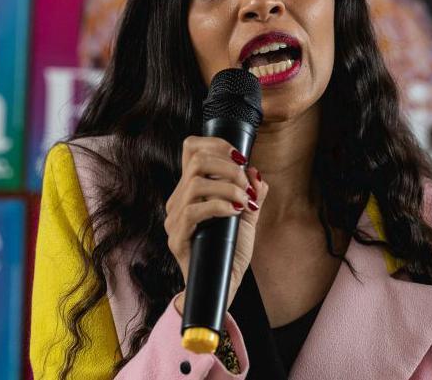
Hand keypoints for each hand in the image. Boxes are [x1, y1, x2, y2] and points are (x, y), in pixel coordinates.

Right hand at [165, 136, 267, 312]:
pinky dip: (219, 206)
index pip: (191, 149)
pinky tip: (235, 212)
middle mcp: (178, 201)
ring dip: (228, 187)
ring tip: (245, 202)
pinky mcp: (177, 238)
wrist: (224, 287)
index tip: (241, 158)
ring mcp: (175, 220)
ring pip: (196, 183)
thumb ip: (252, 194)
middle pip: (196, 161)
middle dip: (229, 167)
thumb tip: (256, 173)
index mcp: (191, 191)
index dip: (216, 144)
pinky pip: (194, 210)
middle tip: (247, 187)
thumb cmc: (231, 252)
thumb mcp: (247, 218)